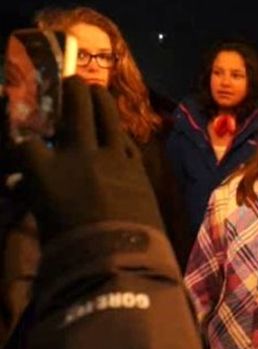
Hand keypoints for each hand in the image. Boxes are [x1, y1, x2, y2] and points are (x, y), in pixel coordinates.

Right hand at [19, 77, 162, 241]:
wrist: (118, 259)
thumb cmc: (73, 249)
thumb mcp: (43, 219)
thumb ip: (36, 196)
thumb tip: (24, 186)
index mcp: (46, 171)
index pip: (26, 144)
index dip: (24, 144)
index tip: (27, 146)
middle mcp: (79, 154)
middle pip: (76, 105)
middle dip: (71, 88)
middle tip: (72, 82)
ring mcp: (112, 157)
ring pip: (107, 113)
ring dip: (100, 98)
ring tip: (96, 91)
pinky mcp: (136, 168)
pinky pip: (126, 140)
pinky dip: (118, 133)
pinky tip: (116, 132)